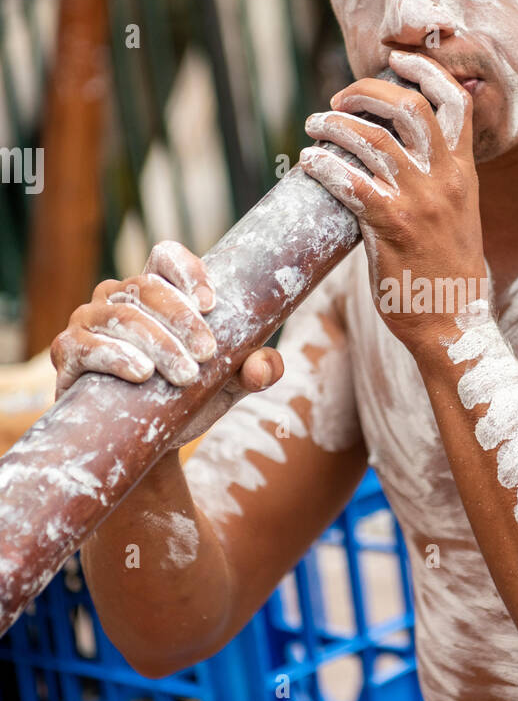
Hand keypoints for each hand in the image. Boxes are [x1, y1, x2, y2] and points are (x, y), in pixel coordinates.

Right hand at [49, 240, 284, 448]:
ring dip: (158, 344)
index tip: (211, 304)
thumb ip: (253, 370)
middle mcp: (118, 296)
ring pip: (123, 316)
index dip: (186, 270)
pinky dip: (116, 357)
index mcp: (155, 291)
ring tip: (186, 376)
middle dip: (182, 320)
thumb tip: (265, 365)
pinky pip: (87, 346)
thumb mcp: (227, 385)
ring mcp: (88, 321)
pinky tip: (142, 373)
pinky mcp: (68, 353)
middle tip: (209, 354)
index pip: (164, 256)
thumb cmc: (185, 401)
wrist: (143, 444)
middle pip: (147, 286)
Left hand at [299, 49, 488, 355]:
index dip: (423, 70)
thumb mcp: (457, 214)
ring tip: (314, 127)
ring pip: (371, 138)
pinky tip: (308, 163)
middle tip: (339, 101)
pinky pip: (349, 181)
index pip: (453, 100)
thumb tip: (396, 151)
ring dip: (333, 125)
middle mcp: (445, 178)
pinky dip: (323, 164)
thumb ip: (437, 179)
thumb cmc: (447, 272)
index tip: (394, 60)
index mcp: (464, 170)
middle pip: (407, 106)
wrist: (454, 323)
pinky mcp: (391, 226)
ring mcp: (419, 201)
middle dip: (366, 92)